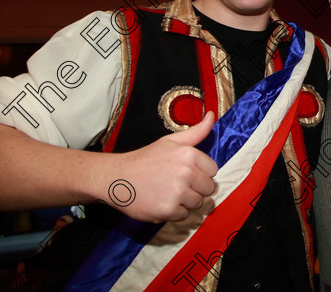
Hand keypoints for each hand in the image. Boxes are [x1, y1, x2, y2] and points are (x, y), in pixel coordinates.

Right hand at [99, 112, 218, 222]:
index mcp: (189, 154)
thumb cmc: (146, 159)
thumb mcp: (170, 141)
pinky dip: (173, 212)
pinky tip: (160, 201)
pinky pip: (184, 216)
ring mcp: (177, 192)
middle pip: (208, 188)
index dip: (200, 173)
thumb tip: (212, 115)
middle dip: (195, 188)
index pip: (212, 171)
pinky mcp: (168, 210)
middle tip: (175, 183)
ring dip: (185, 201)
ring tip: (167, 192)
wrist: (117, 178)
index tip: (185, 172)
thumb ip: (196, 131)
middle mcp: (185, 173)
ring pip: (197, 203)